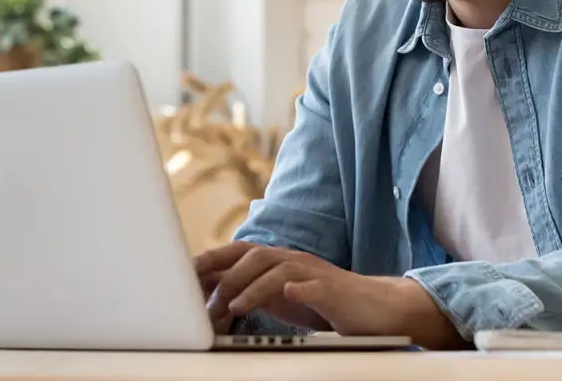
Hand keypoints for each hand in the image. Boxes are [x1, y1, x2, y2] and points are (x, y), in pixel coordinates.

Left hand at [193, 242, 467, 348]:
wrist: (377, 308)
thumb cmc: (327, 303)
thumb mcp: (283, 296)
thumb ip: (254, 292)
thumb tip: (214, 298)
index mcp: (279, 261)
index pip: (239, 253)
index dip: (212, 260)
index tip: (184, 275)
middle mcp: (294, 260)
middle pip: (253, 255)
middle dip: (224, 273)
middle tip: (203, 299)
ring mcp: (313, 273)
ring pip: (276, 268)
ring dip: (250, 286)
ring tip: (231, 307)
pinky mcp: (333, 290)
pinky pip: (310, 285)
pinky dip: (293, 288)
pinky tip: (284, 295)